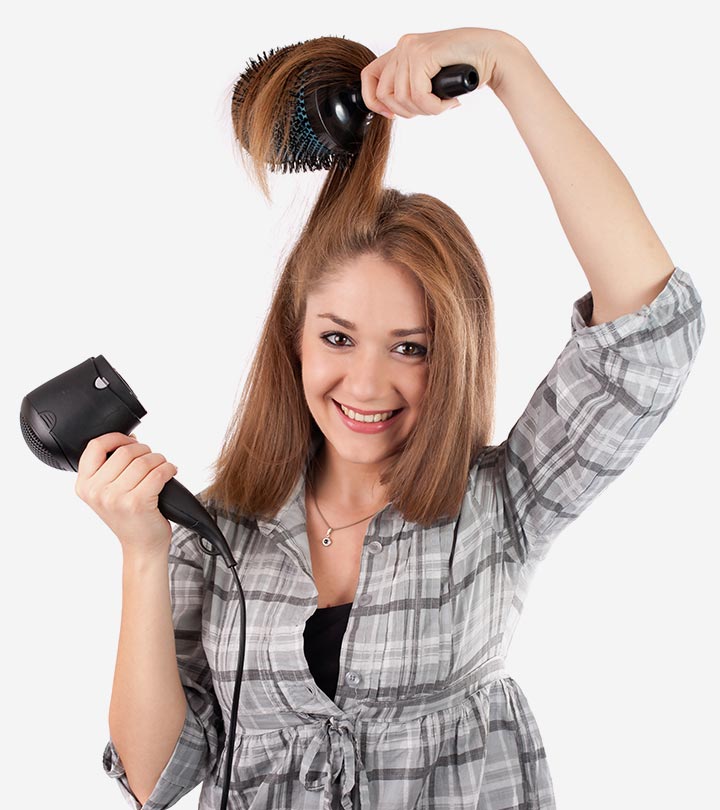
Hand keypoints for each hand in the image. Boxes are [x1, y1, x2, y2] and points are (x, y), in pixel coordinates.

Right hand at [75, 432, 178, 556]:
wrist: (141, 546)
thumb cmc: (128, 518)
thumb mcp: (107, 493)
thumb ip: (110, 467)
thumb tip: (129, 439)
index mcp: (84, 486)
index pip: (95, 446)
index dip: (116, 438)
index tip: (130, 440)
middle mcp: (96, 492)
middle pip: (125, 452)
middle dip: (144, 451)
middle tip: (152, 459)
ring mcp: (116, 498)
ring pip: (144, 461)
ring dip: (159, 460)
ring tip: (162, 467)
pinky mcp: (137, 503)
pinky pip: (158, 472)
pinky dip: (168, 468)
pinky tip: (170, 472)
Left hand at [360, 27, 513, 118]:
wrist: (493, 55)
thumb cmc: (465, 69)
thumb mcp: (429, 79)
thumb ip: (410, 86)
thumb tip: (389, 109)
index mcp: (401, 50)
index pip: (368, 78)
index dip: (374, 102)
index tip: (391, 115)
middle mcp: (403, 46)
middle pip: (385, 95)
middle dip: (407, 112)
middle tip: (430, 109)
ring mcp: (412, 48)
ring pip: (402, 98)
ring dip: (425, 110)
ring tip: (444, 103)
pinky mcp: (423, 55)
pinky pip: (418, 96)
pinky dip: (434, 107)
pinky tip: (449, 101)